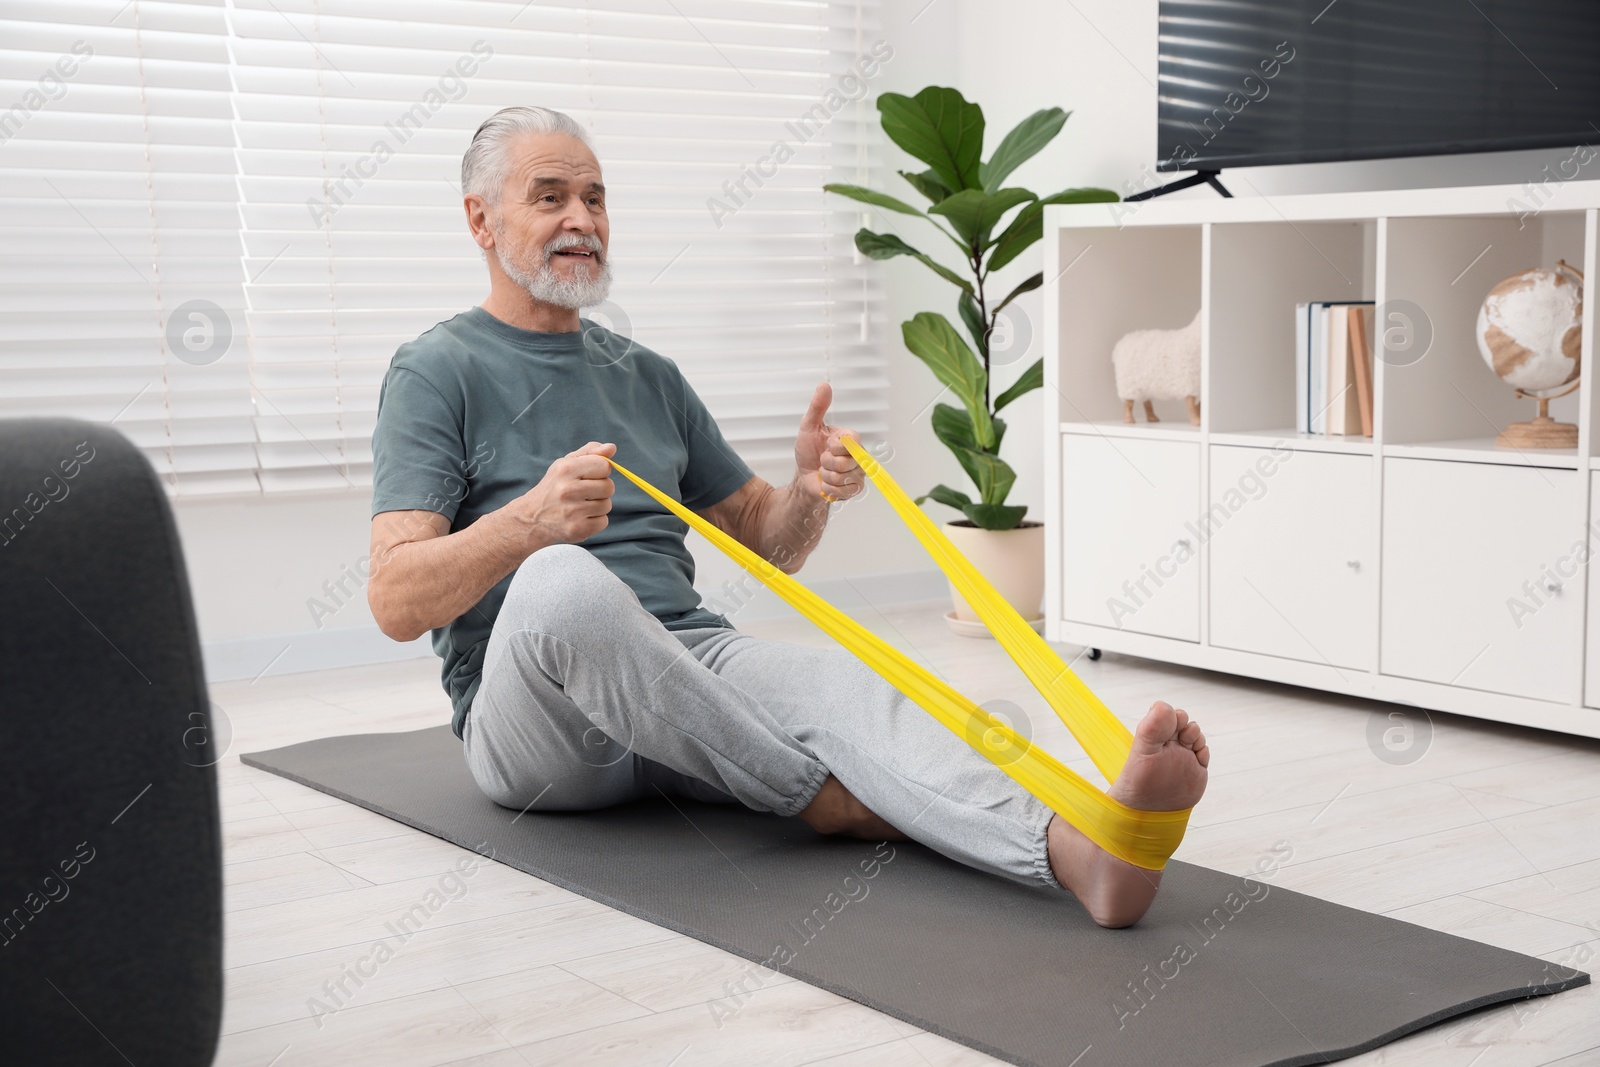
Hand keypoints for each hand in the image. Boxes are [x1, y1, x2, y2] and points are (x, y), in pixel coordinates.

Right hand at [514, 441, 615, 546]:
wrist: (531, 518)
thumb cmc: (555, 486)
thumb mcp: (566, 464)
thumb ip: (590, 452)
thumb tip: (611, 447)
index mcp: (566, 469)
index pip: (604, 466)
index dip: (600, 471)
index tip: (589, 476)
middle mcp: (568, 490)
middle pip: (609, 486)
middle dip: (600, 489)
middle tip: (584, 493)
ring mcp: (572, 511)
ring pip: (607, 505)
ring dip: (598, 505)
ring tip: (580, 505)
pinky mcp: (577, 529)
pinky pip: (603, 522)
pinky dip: (595, 520)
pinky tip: (580, 517)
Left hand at [794, 382, 865, 503]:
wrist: (804, 475)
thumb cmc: (808, 450)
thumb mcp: (809, 427)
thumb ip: (818, 407)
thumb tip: (824, 385)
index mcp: (851, 439)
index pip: (852, 442)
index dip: (835, 446)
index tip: (827, 444)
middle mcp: (859, 456)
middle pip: (845, 463)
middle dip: (826, 463)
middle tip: (823, 460)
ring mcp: (858, 474)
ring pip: (841, 478)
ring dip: (826, 476)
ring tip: (824, 471)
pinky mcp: (855, 489)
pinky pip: (841, 491)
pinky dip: (828, 488)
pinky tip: (826, 483)